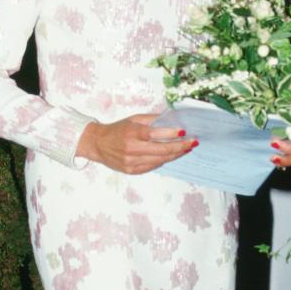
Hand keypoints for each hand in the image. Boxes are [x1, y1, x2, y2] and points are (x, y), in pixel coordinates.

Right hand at [76, 113, 196, 173]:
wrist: (97, 144)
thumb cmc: (117, 130)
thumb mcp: (133, 119)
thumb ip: (152, 120)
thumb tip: (172, 119)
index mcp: (131, 133)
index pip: (154, 134)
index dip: (170, 133)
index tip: (184, 131)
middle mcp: (131, 149)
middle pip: (161, 150)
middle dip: (180, 146)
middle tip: (193, 142)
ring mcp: (131, 162)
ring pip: (160, 160)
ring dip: (175, 154)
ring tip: (186, 149)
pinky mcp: (131, 171)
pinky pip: (153, 166)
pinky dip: (163, 160)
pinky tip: (171, 155)